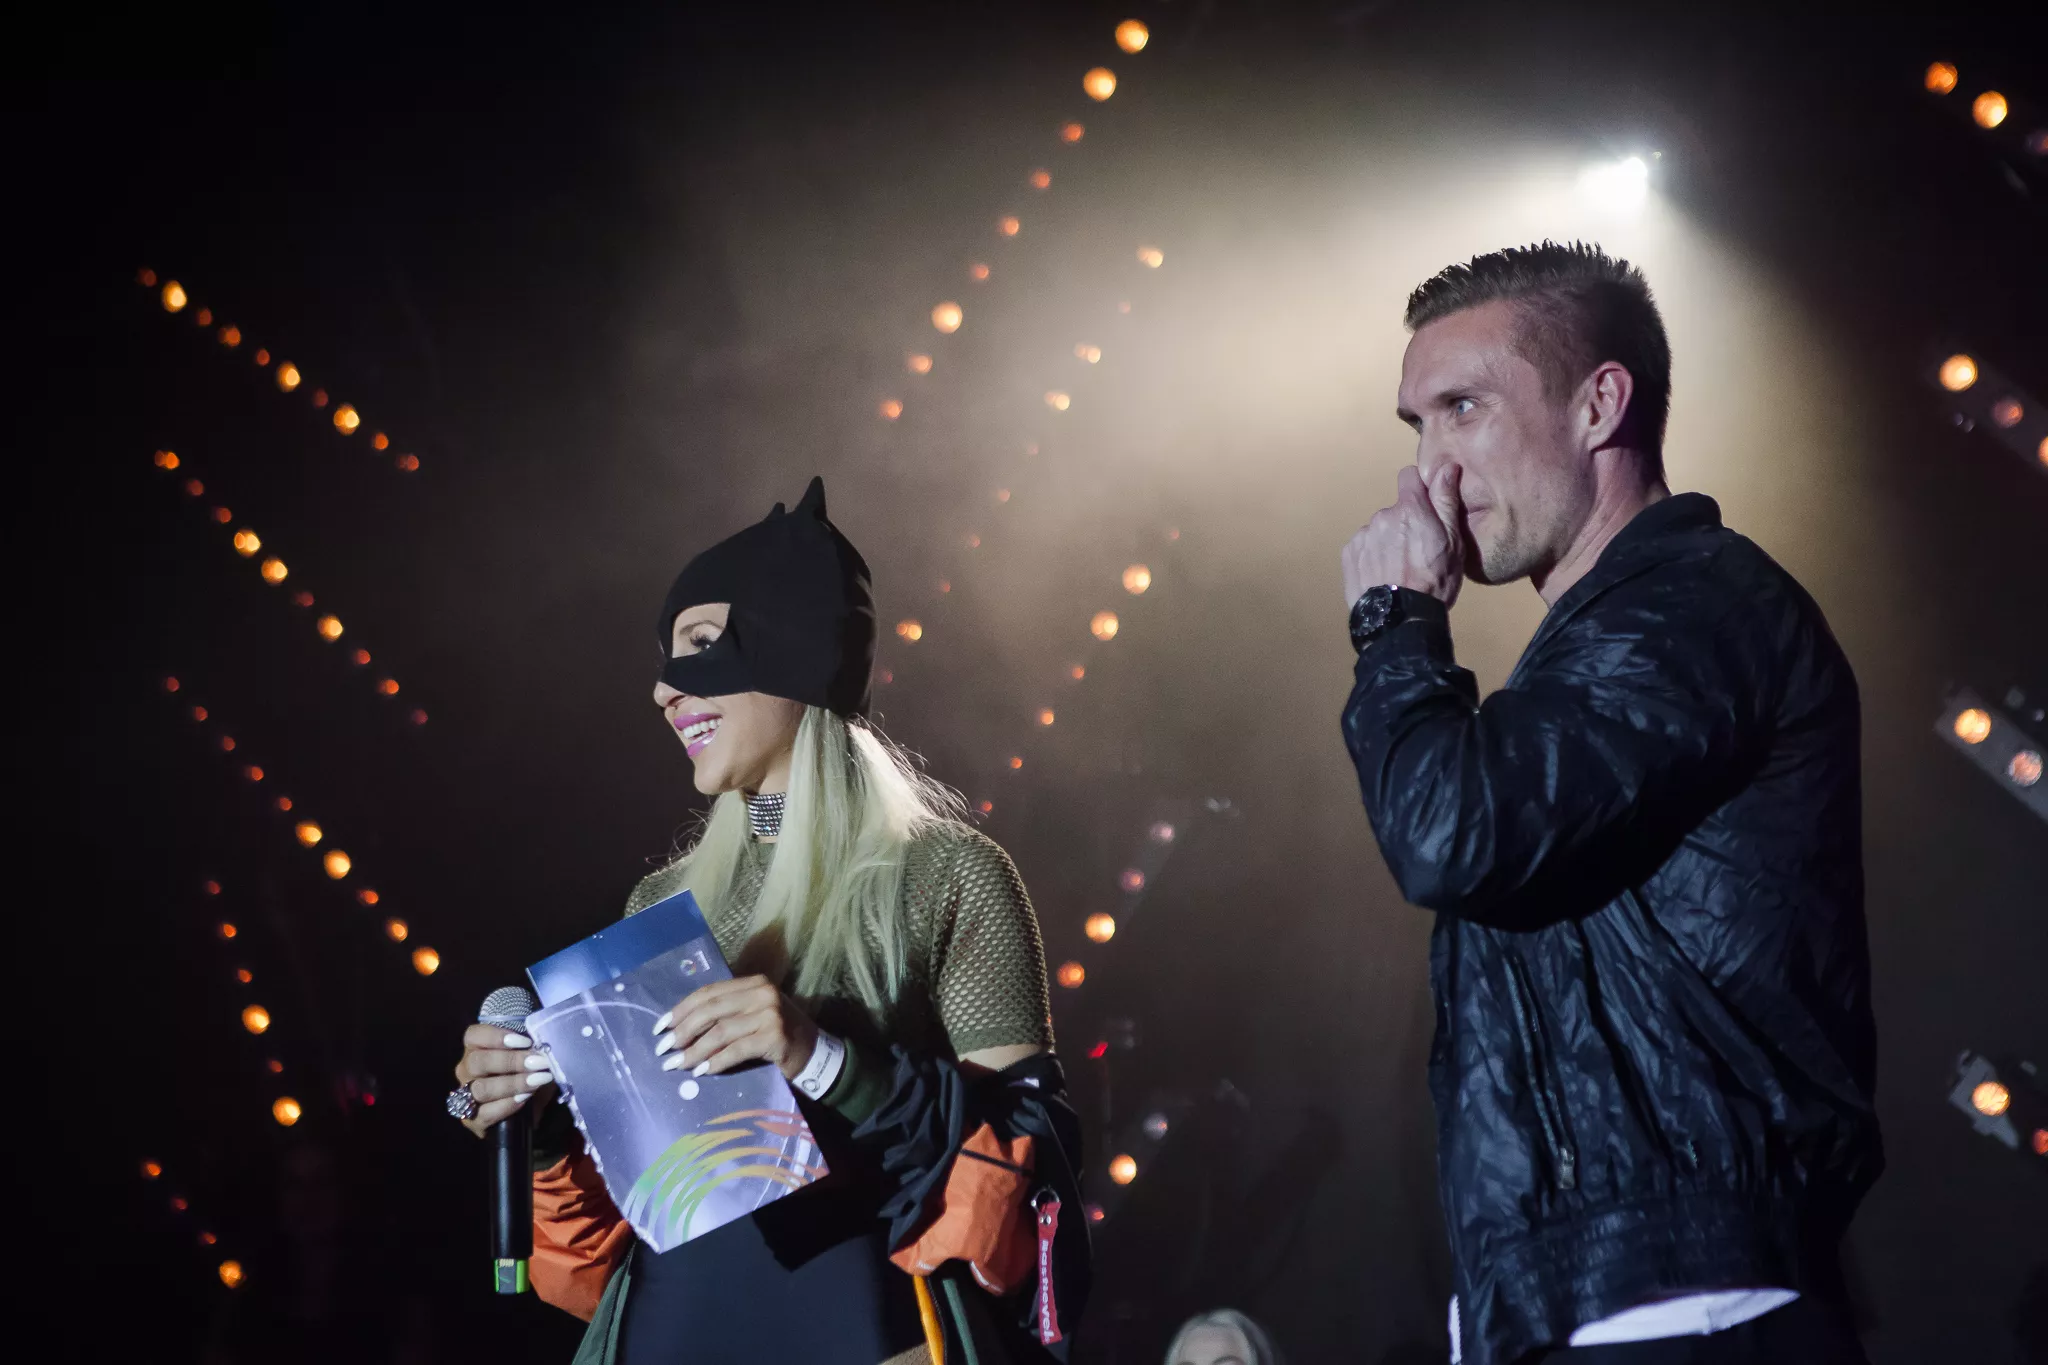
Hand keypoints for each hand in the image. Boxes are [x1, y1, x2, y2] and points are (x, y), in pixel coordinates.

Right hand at [453, 1024, 555, 1138]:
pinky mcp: (472, 1121)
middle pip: (477, 1061)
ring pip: (481, 1088)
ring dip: (512, 1084)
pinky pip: (485, 1113)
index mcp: (476, 1049)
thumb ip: (533, 1050)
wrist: (530, 1112)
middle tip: (537, 1062)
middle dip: (511, 1061)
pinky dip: (507, 1105)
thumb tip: (544, 1047)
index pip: (473, 1036)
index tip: (526, 1042)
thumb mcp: (532, 1058)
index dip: (497, 1036)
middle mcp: (466, 1070)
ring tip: (537, 1081)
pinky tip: (524, 1099)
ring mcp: (465, 1096)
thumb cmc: (530, 1075)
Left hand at [653, 976, 819, 1082]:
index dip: (681, 1009)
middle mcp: (762, 993)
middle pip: (710, 1010)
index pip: (708, 992)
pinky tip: (702, 1072)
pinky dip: (716, 1062)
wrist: (816, 1052)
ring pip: (720, 1031)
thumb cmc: (778, 1035)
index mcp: (753, 983)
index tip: (660, 1027)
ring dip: (694, 1050)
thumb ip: (725, 1016)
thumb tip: (680, 1032)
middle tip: (664, 1049)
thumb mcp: (752, 1016)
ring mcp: (770, 1013)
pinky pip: (736, 1050)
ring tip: (677, 1064)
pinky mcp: (775, 1036)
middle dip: (682, 1030)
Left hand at [1340, 464, 1464, 608]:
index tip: (1426, 506)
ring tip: (1400, 569)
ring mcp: (1363, 535)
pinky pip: (1364, 547)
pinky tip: (1384, 577)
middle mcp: (1382, 516)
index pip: (1408, 477)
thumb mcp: (1453, 542)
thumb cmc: (1434, 582)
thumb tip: (1446, 467)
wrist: (1399, 620)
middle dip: (1406, 524)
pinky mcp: (1349, 554)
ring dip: (1388, 542)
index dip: (1419, 489)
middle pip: (1396, 510)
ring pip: (1379, 530)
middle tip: (1418, 553)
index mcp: (1410, 509)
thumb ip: (1447, 501)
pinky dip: (1373, 557)